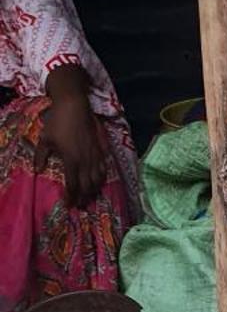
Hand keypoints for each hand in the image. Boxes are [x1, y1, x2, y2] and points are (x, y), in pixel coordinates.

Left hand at [39, 69, 107, 207]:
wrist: (74, 105)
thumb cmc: (58, 121)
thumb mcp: (45, 138)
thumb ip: (41, 155)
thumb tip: (37, 171)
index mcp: (71, 161)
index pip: (73, 185)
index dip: (71, 198)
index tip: (68, 205)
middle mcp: (85, 162)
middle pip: (87, 187)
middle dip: (84, 199)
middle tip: (80, 205)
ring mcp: (95, 156)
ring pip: (98, 180)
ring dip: (94, 191)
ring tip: (89, 197)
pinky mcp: (101, 150)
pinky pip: (104, 169)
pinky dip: (102, 179)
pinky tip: (99, 182)